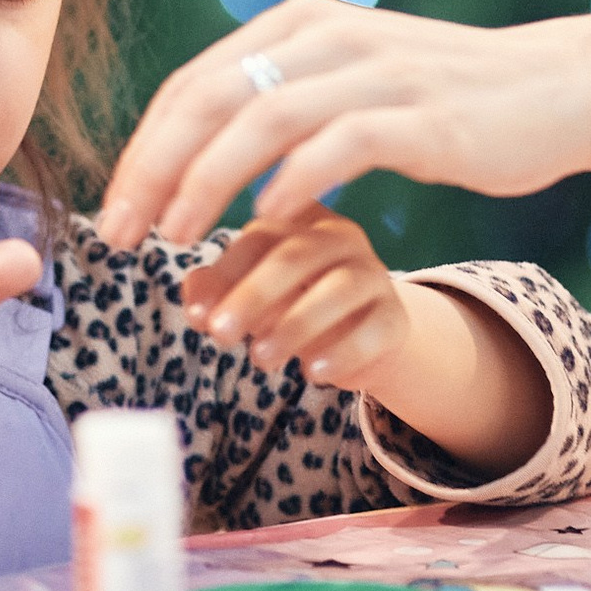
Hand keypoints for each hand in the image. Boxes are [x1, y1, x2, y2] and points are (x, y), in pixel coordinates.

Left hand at [98, 0, 590, 248]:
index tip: (113, 211)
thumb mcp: (348, 81)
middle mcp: (327, 34)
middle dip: (154, 169)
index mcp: (298, 25)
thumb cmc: (442, 100)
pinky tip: (264, 222)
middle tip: (120, 234)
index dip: (144, 149)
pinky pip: (339, 143)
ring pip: (262, 119)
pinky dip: (293, 181)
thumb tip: (199, 150)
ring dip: (206, 182)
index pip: (193, 84)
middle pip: (211, 98)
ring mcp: (375, 69)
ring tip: (175, 235)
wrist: (556, 88)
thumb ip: (281, 100)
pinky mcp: (421, 113)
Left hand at [178, 204, 411, 390]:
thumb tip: (195, 303)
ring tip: (260, 359)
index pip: (260, 235)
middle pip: (296, 256)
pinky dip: (341, 352)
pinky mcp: (395, 316)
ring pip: (337, 290)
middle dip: (252, 297)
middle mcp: (342, 235)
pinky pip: (373, 329)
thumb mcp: (250, 295)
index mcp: (301, 217)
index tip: (198, 317)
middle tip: (220, 335)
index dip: (224, 275)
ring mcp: (374, 274)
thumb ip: (218, 292)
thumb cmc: (292, 304)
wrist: (361, 338)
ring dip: (293, 327)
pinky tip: (312, 372)